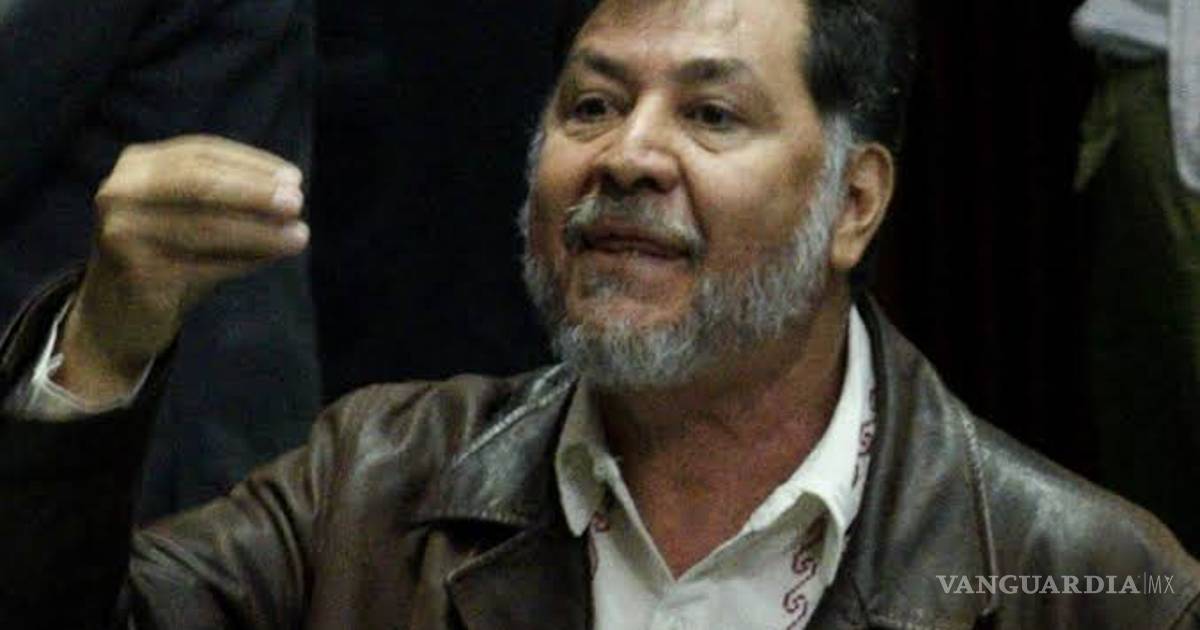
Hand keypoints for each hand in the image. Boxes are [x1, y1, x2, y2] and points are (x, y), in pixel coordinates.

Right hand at [56, 135, 309, 403]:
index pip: (202, 153)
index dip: (252, 164)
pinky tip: (270, 258)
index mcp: (136, 166)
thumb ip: (227, 198)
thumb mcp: (188, 215)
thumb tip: (289, 193)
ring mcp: (124, 233)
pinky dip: (244, 260)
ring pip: (206, 226)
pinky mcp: (137, 273)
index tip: (294, 177)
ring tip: (299, 237)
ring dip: (260, 232)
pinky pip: (205, 264)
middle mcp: (121, 192)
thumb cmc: (165, 256)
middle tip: (297, 203)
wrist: (113, 317)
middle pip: (200, 183)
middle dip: (255, 192)